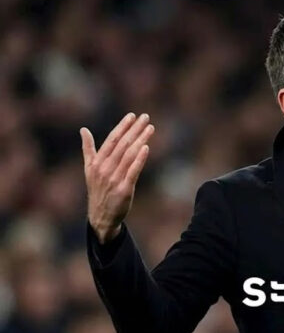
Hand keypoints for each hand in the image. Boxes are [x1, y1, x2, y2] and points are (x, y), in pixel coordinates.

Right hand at [80, 113, 154, 243]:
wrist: (100, 216)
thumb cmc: (98, 190)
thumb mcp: (89, 169)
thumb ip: (88, 149)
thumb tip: (83, 130)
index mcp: (96, 162)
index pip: (111, 140)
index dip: (122, 127)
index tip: (132, 115)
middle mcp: (104, 169)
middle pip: (122, 145)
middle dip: (134, 129)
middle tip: (146, 117)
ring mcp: (114, 179)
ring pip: (129, 155)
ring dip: (140, 140)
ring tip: (150, 128)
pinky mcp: (124, 189)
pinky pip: (133, 171)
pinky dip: (139, 159)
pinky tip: (146, 148)